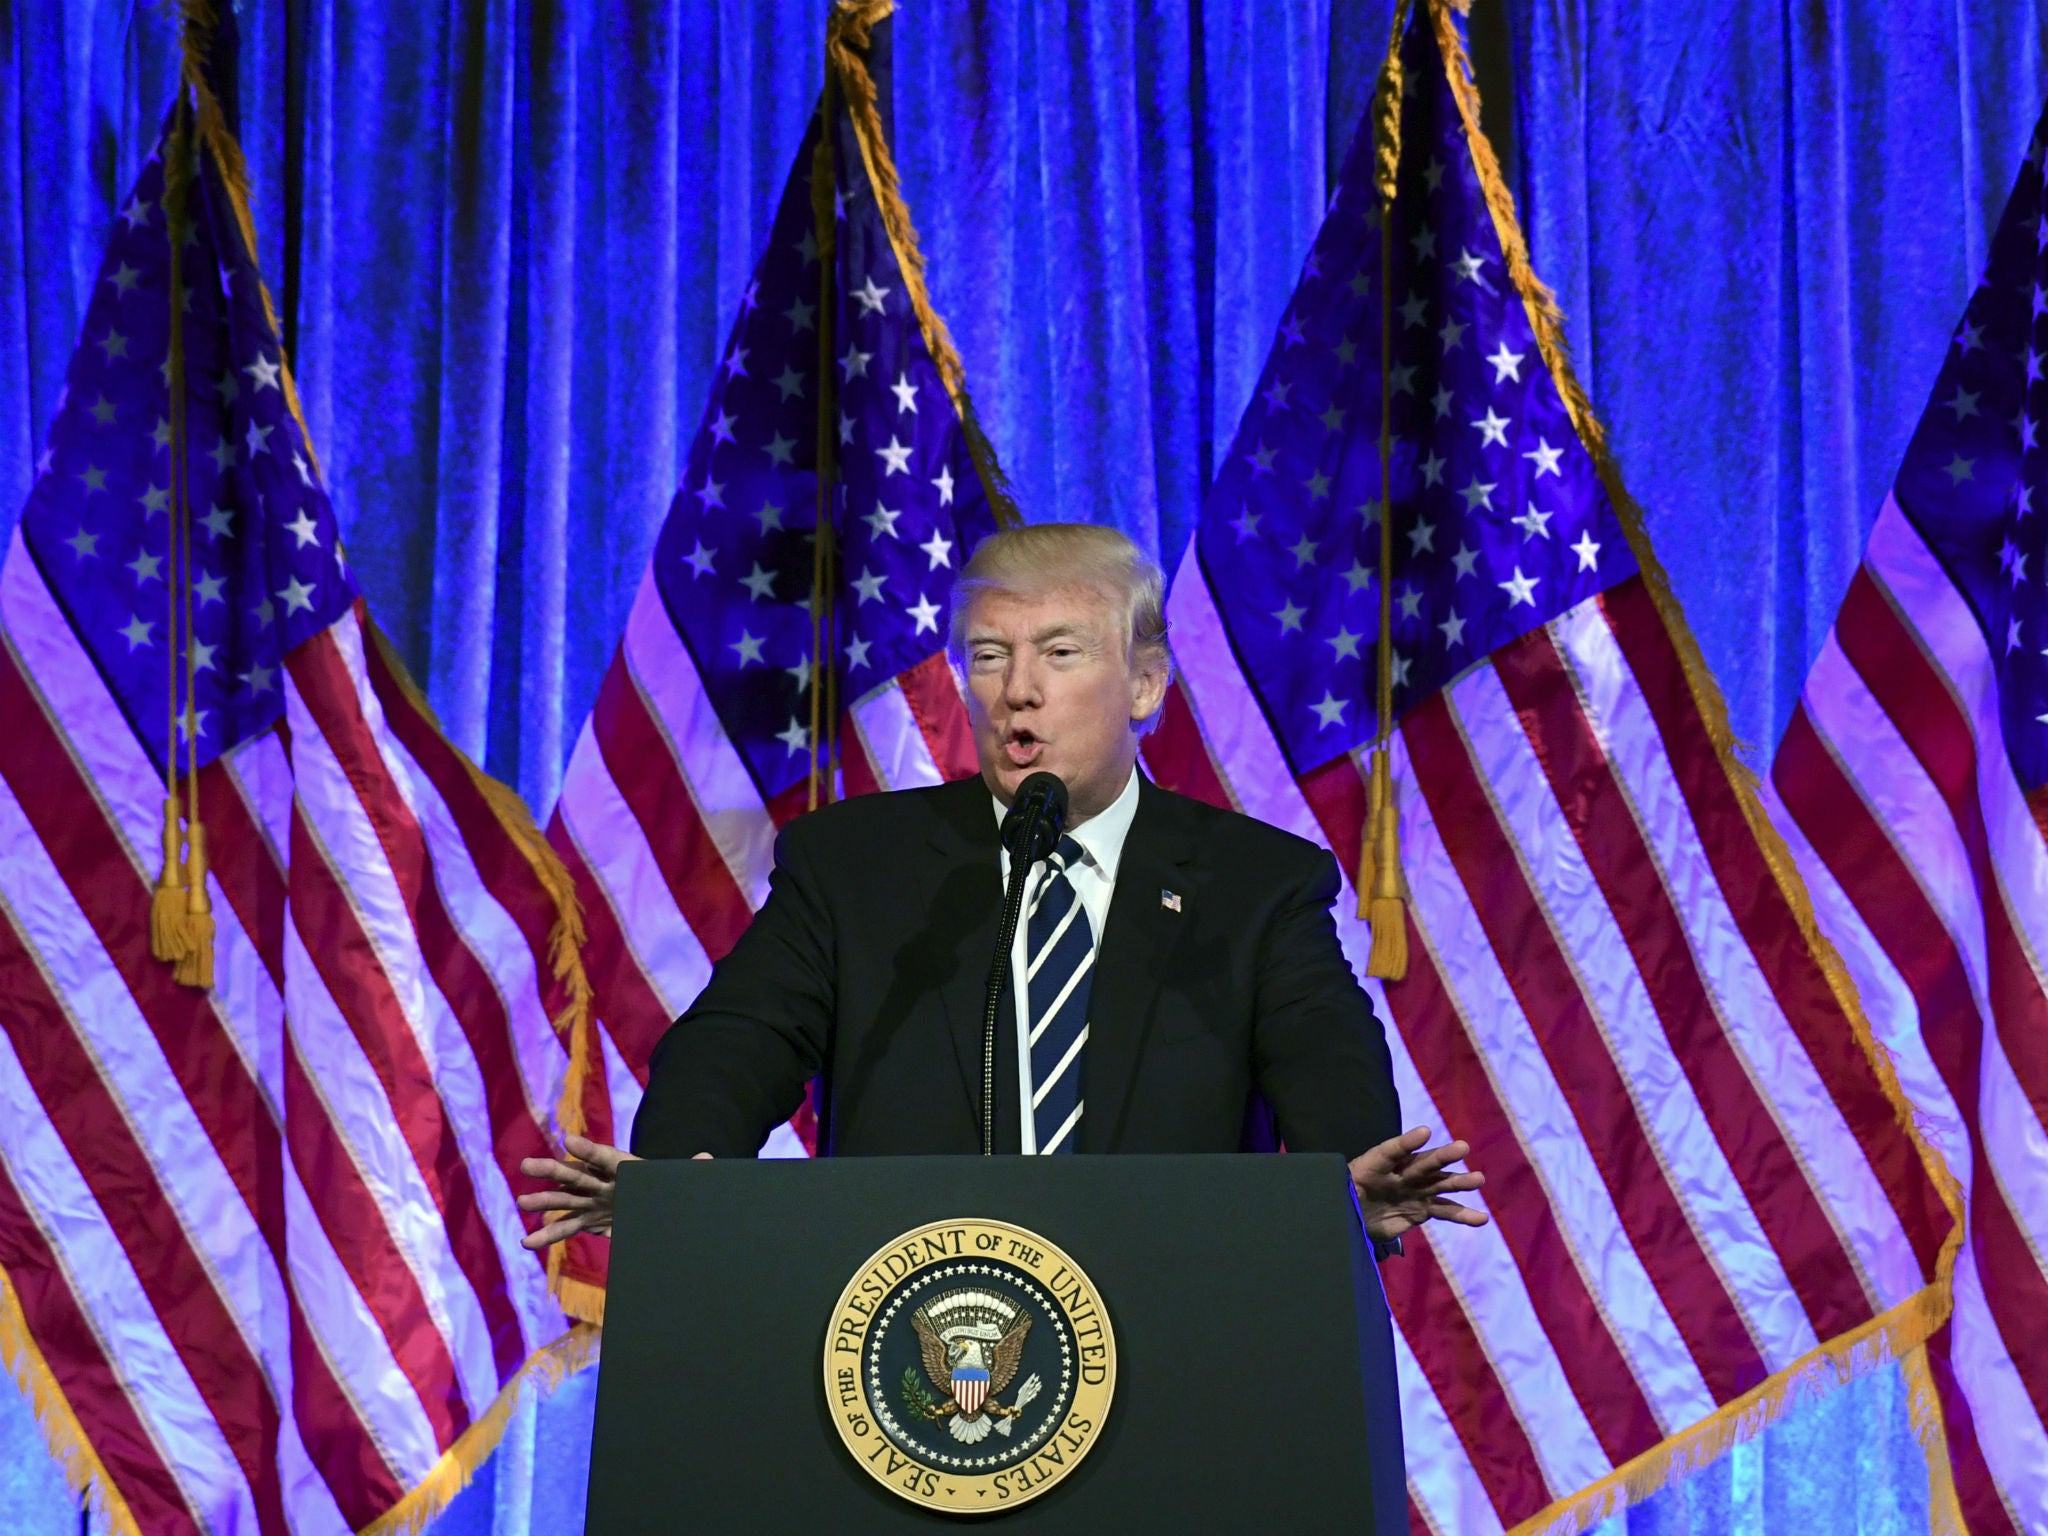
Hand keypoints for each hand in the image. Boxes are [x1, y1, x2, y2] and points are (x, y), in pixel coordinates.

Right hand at [517, 1134, 701, 1249]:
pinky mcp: (590, 1220)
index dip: (588, 1150)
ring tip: (522, 1202)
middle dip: (552, 1171)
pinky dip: (547, 1235)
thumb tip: (707, 1159)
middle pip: (577, 1175)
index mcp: (628, 1168)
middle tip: (526, 1166)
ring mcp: (595, 1201)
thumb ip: (693, 1172)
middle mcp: (606, 1182)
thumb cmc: (672, 1189)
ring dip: (544, 1202)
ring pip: (565, 1201)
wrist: (662, 1207)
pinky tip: (526, 1242)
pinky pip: (566, 1228)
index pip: (606, 1157)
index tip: (568, 1140)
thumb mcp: (682, 1183)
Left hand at [1348, 1126, 1487, 1242]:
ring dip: (1459, 1182)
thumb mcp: (1341, 1186)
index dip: (1408, 1141)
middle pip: (1424, 1163)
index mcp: (1381, 1161)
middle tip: (1462, 1147)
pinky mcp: (1422, 1209)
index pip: (1394, 1149)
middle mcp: (1403, 1172)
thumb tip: (1333, 1184)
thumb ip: (1345, 1184)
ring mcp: (1416, 1190)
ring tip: (1478, 1179)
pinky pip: (1445, 1211)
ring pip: (1441, 1184)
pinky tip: (1481, 1218)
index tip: (1424, 1132)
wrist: (1352, 1215)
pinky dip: (1463, 1215)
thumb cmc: (1344, 1193)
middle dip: (1443, 1156)